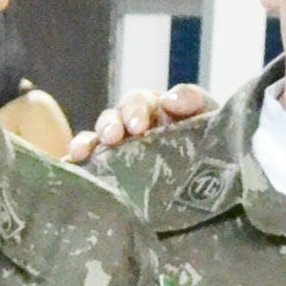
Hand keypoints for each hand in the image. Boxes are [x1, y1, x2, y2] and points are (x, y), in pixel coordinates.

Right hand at [66, 83, 214, 161]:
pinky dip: (73, 164)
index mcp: (156, 110)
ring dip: (88, 142)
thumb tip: (170, 99)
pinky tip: (67, 168)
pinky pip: (86, 166)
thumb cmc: (211, 146)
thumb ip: (195, 101)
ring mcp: (118, 151)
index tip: (139, 126)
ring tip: (83, 153)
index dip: (136, 109)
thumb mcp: (209, 118)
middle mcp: (132, 127)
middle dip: (111, 125)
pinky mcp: (107, 173)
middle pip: (113, 117)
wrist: (217, 185)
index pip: (140, 101)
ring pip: (95, 139)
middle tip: (115, 137)